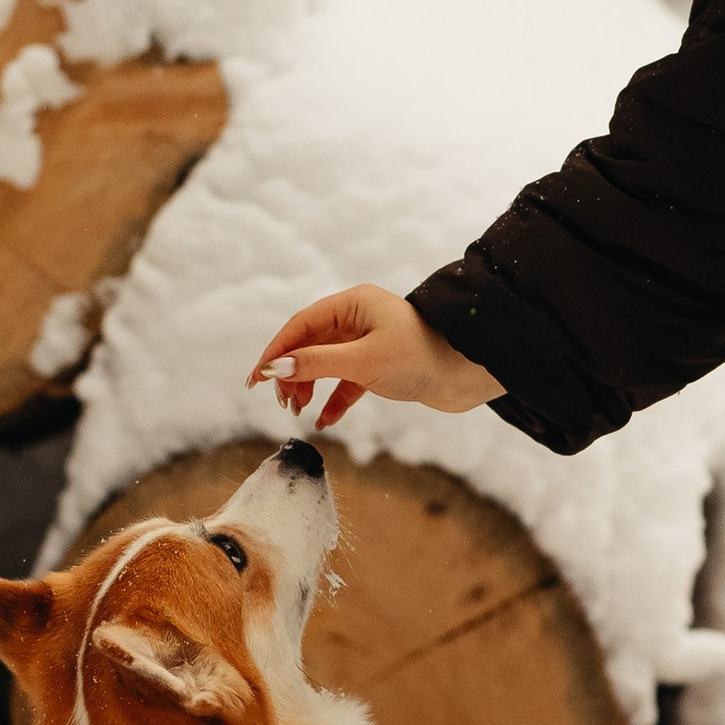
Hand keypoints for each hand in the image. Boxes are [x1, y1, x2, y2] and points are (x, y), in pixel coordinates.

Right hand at [248, 286, 504, 431]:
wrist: (469, 373)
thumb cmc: (420, 357)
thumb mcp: (363, 361)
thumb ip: (317, 364)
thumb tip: (275, 368)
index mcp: (353, 303)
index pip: (300, 325)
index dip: (275, 352)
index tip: (255, 379)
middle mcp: (359, 317)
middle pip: (309, 343)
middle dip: (291, 373)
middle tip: (281, 402)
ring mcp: (370, 341)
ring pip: (326, 363)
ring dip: (309, 387)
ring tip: (298, 412)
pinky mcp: (381, 365)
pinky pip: (347, 381)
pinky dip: (334, 399)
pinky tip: (326, 421)